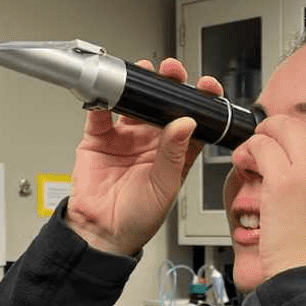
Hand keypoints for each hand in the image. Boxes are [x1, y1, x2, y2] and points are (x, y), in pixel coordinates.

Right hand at [66, 58, 220, 254]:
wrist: (101, 233)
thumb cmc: (138, 220)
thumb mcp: (164, 187)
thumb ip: (173, 154)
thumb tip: (185, 123)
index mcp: (176, 154)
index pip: (193, 121)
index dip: (201, 102)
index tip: (206, 87)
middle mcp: (152, 142)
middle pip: (164, 104)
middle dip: (170, 84)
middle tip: (173, 72)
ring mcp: (125, 137)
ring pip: (135, 103)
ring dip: (140, 86)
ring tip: (145, 72)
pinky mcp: (99, 138)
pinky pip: (100, 113)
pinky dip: (103, 99)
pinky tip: (110, 91)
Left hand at [235, 114, 305, 279]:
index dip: (303, 146)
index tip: (290, 160)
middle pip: (303, 128)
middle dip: (280, 133)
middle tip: (265, 148)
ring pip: (280, 129)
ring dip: (261, 137)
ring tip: (252, 155)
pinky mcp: (283, 180)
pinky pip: (261, 147)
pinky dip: (248, 150)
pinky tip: (244, 163)